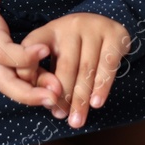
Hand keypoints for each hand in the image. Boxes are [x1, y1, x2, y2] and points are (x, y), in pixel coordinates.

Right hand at [0, 0, 59, 108]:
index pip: (3, 51)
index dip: (23, 55)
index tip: (46, 49)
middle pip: (4, 82)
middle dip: (28, 92)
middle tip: (55, 95)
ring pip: (9, 88)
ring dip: (32, 95)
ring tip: (57, 98)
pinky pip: (12, 83)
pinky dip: (30, 89)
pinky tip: (51, 91)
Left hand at [20, 12, 128, 128]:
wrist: (107, 24)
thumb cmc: (74, 46)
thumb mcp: (55, 52)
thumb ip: (45, 74)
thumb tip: (45, 101)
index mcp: (50, 30)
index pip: (33, 47)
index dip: (29, 69)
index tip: (32, 93)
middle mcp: (71, 26)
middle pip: (66, 65)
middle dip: (62, 94)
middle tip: (60, 115)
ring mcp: (94, 28)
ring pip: (87, 69)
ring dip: (81, 98)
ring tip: (76, 120)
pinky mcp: (116, 35)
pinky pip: (108, 65)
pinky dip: (102, 87)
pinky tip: (96, 103)